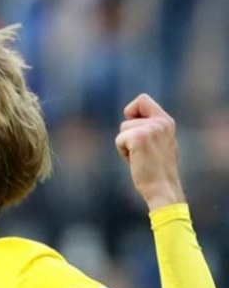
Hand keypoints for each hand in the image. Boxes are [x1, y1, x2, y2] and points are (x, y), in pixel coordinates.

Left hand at [114, 94, 184, 210]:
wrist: (162, 188)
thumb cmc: (157, 169)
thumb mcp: (159, 142)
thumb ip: (150, 128)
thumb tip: (132, 117)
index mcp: (167, 121)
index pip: (142, 99)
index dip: (132, 111)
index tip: (135, 128)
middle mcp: (161, 122)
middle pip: (127, 116)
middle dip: (127, 134)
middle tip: (141, 151)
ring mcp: (152, 128)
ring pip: (123, 129)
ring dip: (126, 145)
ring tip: (140, 157)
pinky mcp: (139, 137)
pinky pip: (119, 140)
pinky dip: (123, 152)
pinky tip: (136, 161)